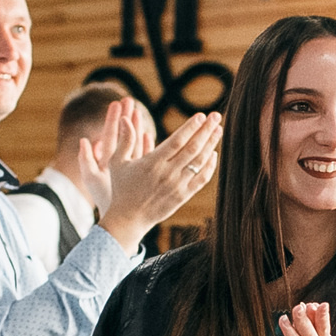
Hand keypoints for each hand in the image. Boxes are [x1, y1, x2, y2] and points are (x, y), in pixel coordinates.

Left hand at [71, 98, 146, 214]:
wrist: (120, 218)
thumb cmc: (104, 198)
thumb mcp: (92, 178)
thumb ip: (85, 160)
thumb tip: (83, 140)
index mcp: (108, 160)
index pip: (111, 135)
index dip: (114, 119)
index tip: (116, 104)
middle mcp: (120, 161)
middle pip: (123, 135)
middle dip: (126, 117)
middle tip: (129, 100)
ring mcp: (132, 167)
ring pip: (134, 142)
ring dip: (136, 127)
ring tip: (138, 112)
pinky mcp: (142, 173)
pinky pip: (145, 155)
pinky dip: (146, 145)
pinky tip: (148, 134)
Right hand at [103, 112, 222, 242]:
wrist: (128, 219)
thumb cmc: (121, 189)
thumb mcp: (117, 163)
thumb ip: (125, 140)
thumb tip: (125, 118)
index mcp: (152, 163)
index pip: (177, 141)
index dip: (190, 127)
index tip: (201, 116)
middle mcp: (167, 173)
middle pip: (192, 148)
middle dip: (206, 131)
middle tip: (216, 117)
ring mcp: (177, 185)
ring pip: (199, 162)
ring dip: (211, 144)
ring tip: (218, 130)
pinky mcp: (183, 196)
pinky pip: (201, 179)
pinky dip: (209, 166)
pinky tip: (213, 154)